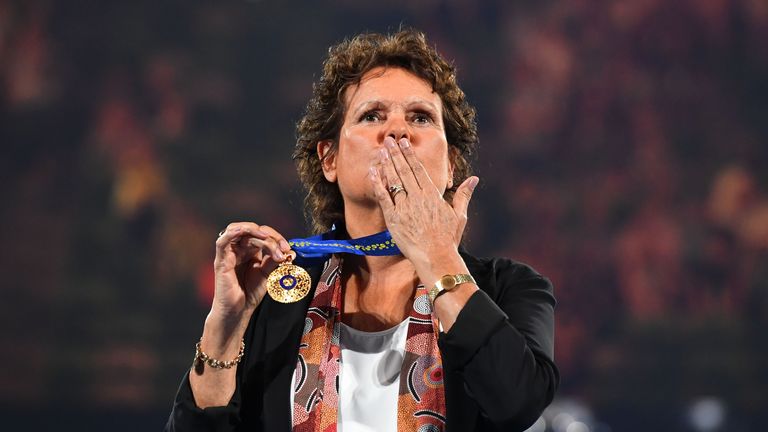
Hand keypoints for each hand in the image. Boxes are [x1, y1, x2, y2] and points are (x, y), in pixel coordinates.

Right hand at [211, 222, 291, 324]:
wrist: (239, 311)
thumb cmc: (249, 294)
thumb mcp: (268, 274)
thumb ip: (275, 261)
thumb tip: (290, 251)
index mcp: (251, 250)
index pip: (263, 234)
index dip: (277, 238)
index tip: (287, 249)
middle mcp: (240, 249)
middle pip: (253, 230)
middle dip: (271, 237)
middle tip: (281, 249)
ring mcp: (229, 253)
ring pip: (238, 230)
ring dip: (254, 230)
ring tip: (267, 238)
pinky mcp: (221, 260)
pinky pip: (222, 241)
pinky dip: (233, 232)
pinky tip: (245, 231)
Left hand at [368, 136, 478, 267]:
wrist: (436, 258)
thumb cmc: (448, 239)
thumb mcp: (459, 215)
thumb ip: (464, 194)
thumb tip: (474, 179)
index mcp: (432, 195)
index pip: (419, 169)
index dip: (410, 155)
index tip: (404, 143)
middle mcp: (418, 198)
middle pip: (405, 171)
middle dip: (396, 154)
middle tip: (389, 140)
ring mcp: (405, 207)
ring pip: (394, 181)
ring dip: (387, 164)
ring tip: (381, 150)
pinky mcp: (394, 218)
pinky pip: (384, 197)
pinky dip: (378, 184)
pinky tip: (373, 172)